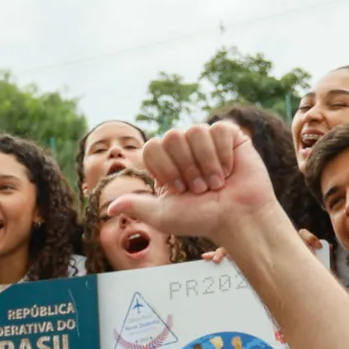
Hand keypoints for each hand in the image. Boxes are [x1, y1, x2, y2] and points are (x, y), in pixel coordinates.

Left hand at [125, 123, 278, 248]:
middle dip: (186, 167)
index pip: (152, 147)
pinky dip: (223, 154)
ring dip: (206, 163)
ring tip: (215, 183)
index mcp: (165, 164)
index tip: (179, 189)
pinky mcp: (228, 136)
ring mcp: (206, 140)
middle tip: (199, 189)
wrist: (238, 218)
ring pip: (195, 131)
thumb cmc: (202, 218)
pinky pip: (218, 129)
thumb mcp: (163, 216)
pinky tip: (229, 170)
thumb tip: (110, 207)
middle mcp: (184, 149)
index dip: (165, 168)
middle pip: (172, 137)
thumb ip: (136, 206)